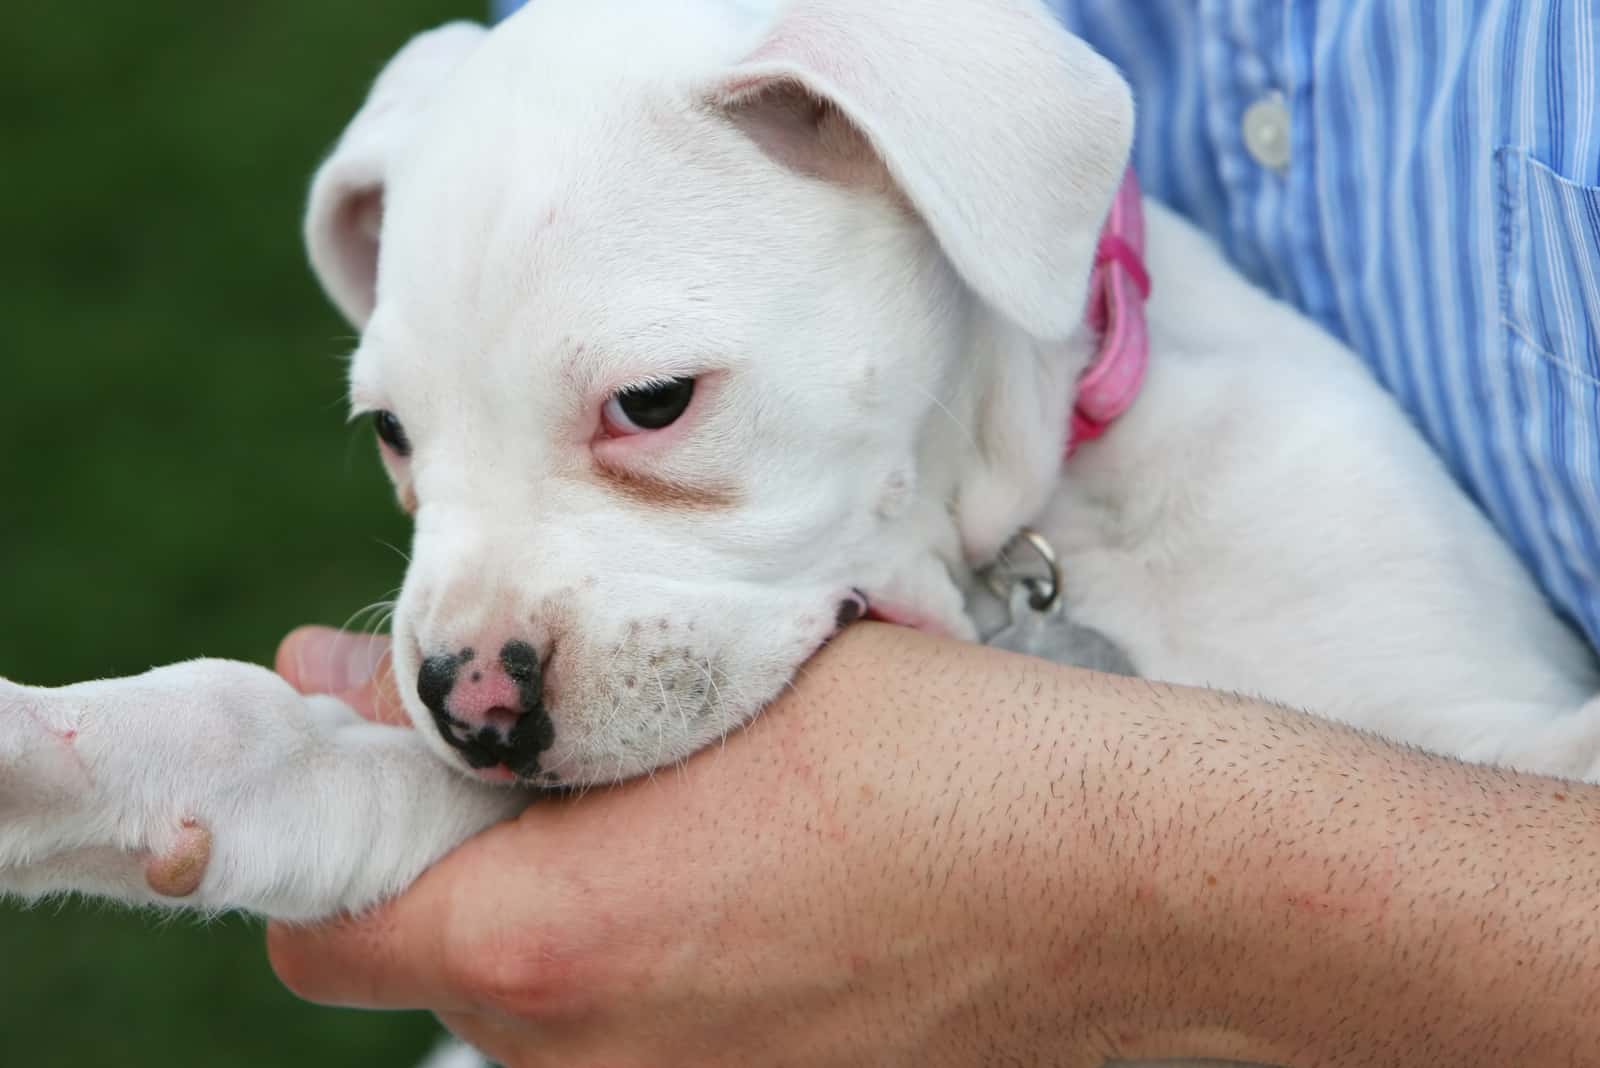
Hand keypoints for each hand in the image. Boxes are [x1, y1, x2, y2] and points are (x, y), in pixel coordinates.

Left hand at [267, 624, 1599, 1065]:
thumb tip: (344, 681)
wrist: (1133, 887)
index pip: (324, 923)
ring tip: (669, 802)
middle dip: (455, 857)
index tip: (388, 749)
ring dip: (555, 907)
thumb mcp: (716, 679)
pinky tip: (742, 875)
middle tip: (556, 752)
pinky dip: (642, 958)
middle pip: (427, 962)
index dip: (341, 824)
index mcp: (551, 942)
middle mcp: (590, 1064)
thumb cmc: (943, 756)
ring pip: (531, 1005)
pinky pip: (635, 1036)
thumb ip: (516, 703)